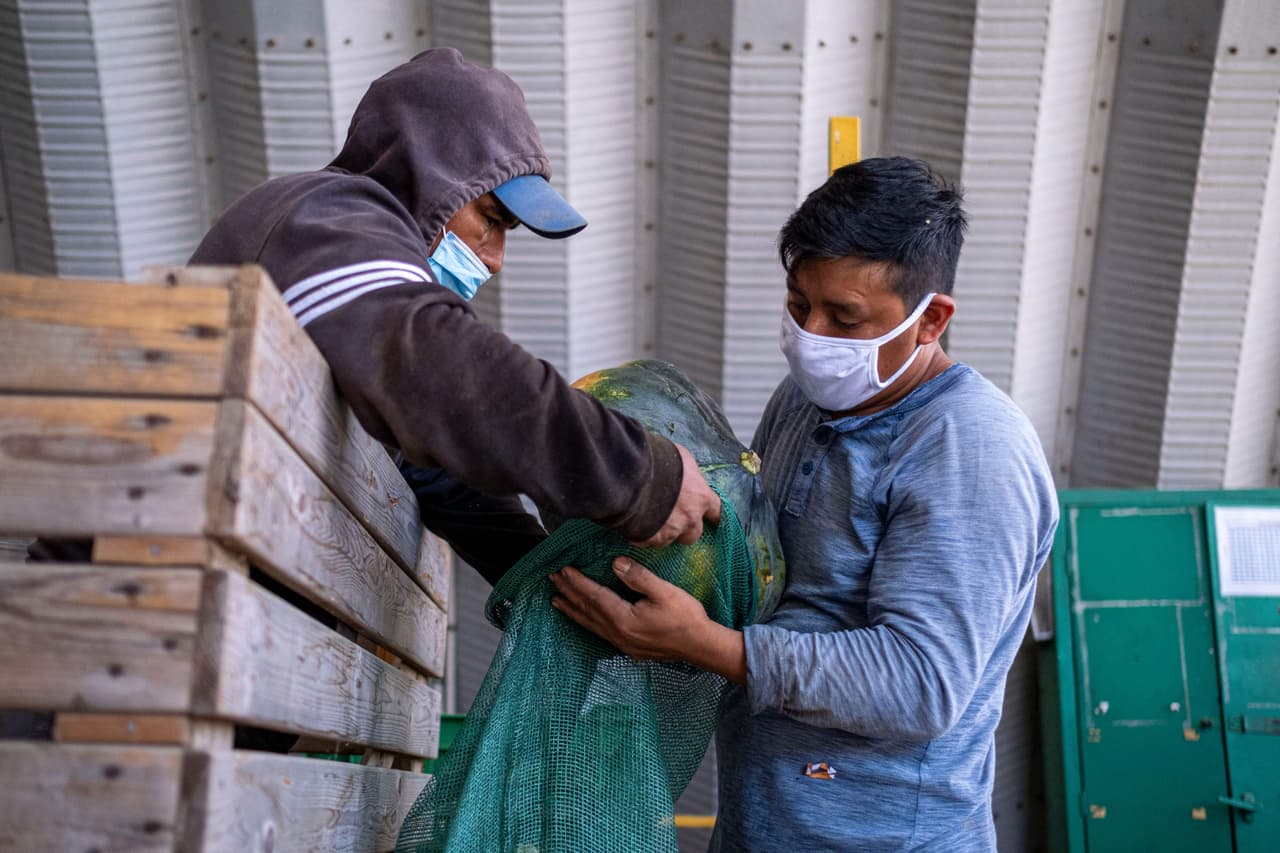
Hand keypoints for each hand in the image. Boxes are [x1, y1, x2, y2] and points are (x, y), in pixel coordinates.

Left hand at [549, 557, 745, 682]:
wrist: (701, 646)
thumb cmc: (685, 617)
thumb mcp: (664, 591)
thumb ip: (638, 577)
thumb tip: (615, 563)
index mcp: (623, 618)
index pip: (594, 596)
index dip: (577, 582)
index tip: (563, 570)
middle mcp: (617, 633)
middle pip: (587, 611)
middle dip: (569, 594)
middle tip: (552, 580)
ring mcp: (622, 643)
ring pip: (591, 624)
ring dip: (573, 610)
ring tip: (557, 601)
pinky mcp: (629, 648)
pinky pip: (600, 633)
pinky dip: (587, 623)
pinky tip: (585, 620)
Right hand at [633, 443, 721, 548]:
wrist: (632, 475)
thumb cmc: (658, 460)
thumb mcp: (681, 459)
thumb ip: (688, 475)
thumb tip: (686, 478)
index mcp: (700, 497)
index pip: (716, 511)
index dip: (713, 515)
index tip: (712, 519)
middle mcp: (689, 518)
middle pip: (694, 534)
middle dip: (685, 529)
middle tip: (672, 520)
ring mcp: (670, 532)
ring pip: (670, 540)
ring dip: (662, 532)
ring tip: (649, 520)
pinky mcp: (650, 539)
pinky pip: (648, 542)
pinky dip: (643, 535)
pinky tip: (634, 524)